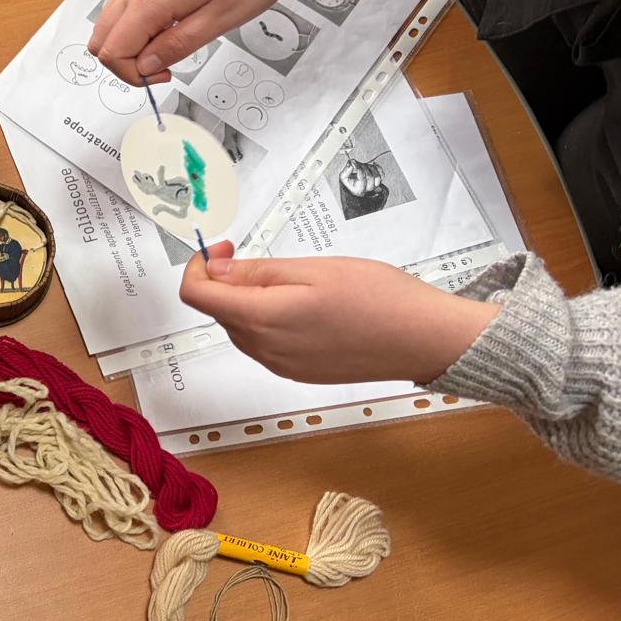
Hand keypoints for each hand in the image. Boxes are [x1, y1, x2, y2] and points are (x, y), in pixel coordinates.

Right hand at [89, 0, 303, 84]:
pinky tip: (165, 30)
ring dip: (127, 46)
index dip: (135, 74)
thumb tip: (147, 66)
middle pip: (101, 40)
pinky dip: (133, 29)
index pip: (113, 52)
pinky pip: (123, 10)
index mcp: (151, 0)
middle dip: (125, 63)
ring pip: (108, 25)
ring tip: (165, 48)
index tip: (167, 73)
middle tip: (163, 65)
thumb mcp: (219, 20)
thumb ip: (177, 46)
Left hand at [178, 241, 500, 385]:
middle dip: (226, 280)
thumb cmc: (378, 299)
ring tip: (289, 280)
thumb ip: (256, 272)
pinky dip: (267, 320)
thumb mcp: (312, 269)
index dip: (199, 266)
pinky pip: (264, 343)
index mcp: (261, 319)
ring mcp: (281, 365)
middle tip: (253, 254)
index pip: (197, 296)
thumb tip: (214, 270)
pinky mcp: (298, 373)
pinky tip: (301, 305)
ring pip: (240, 327)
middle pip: (219, 312)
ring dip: (247, 300)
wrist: (424, 340)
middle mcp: (265, 349)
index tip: (221, 248)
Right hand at [339, 158, 382, 198]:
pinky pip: (382, 174)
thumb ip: (346, 170)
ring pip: (377, 176)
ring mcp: (374, 186)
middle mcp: (368, 189)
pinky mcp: (378, 181)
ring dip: (371, 167)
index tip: (353, 162)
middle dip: (364, 167)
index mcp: (358, 189)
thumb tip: (351, 163)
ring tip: (364, 165)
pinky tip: (373, 164)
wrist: (354, 185)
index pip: (362, 177)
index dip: (357, 167)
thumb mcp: (343, 177)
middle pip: (370, 177)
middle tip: (358, 163)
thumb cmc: (349, 182)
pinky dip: (378, 167)